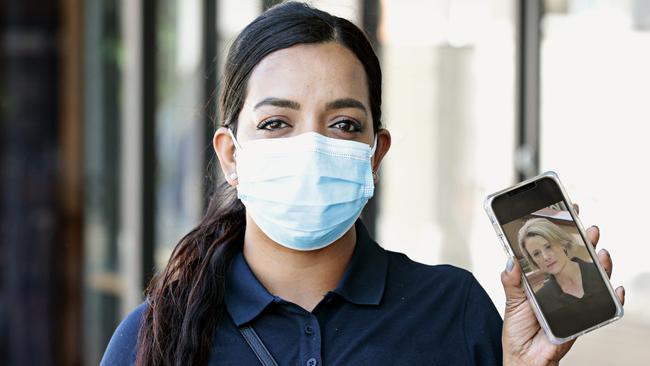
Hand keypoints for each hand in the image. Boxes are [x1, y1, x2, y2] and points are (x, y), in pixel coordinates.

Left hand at [500, 204, 624, 365]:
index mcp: (545, 278)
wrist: (523, 357)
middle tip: (590, 228)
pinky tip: (616, 289)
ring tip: (602, 253)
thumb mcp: (511, 300)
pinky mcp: (582, 319)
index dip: (565, 232)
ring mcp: (575, 302)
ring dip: (602, 266)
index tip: (570, 211)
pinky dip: (614, 299)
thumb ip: (511, 280)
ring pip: (595, 280)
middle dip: (586, 243)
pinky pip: (603, 308)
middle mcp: (562, 286)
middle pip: (580, 260)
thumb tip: (510, 258)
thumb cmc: (518, 329)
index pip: (558, 250)